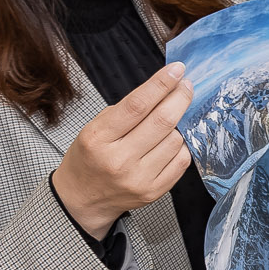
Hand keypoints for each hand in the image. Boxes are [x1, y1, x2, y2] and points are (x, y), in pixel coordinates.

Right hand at [52, 63, 195, 239]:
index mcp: (98, 138)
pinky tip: (173, 139)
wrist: (82, 199)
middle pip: (162, 121)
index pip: (137, 105)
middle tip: (186, 85)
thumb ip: (126, 110)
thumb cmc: (89, 158)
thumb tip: (164, 89)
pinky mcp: (154, 191)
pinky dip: (182, 145)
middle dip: (180, 97)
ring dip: (180, 123)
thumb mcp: (94, 128)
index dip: (161, 84)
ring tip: (173, 117)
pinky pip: (181, 161)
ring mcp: (138, 178)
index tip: (177, 70)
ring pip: (175, 140)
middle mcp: (119, 160)